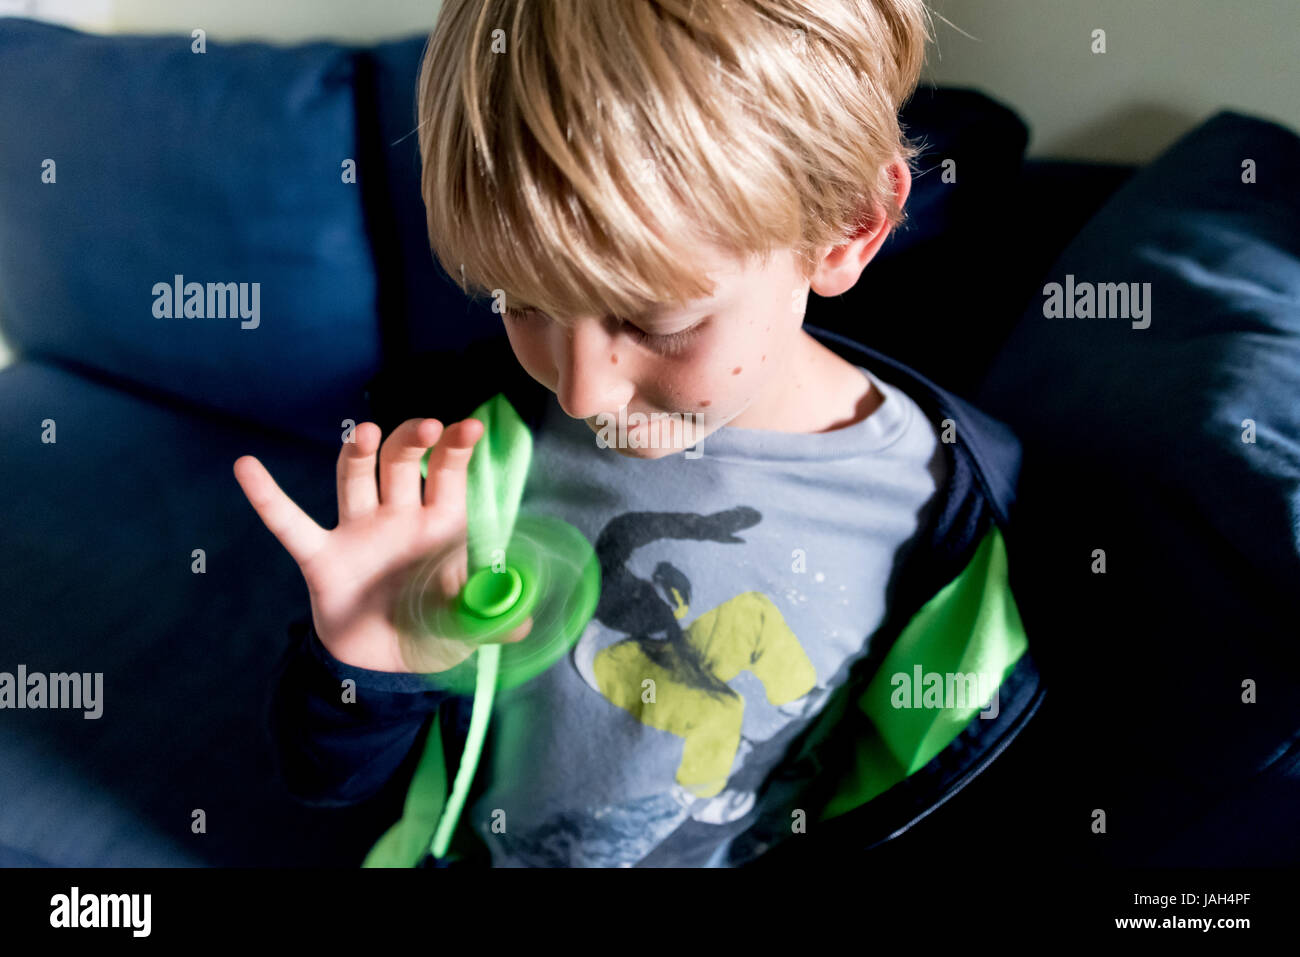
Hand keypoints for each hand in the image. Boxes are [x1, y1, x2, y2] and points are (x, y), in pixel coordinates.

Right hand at [233, 418, 531, 673]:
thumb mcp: (469, 627)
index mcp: (440, 525)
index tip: (470, 428)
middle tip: (427, 427)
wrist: (385, 670)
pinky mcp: (322, 558)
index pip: (449, 474)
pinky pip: (290, 524)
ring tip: (366, 432)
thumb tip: (523, 624)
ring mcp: (358, 532)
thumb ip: (492, 621)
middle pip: (401, 462)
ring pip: (355, 477)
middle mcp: (398, 517)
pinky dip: (267, 497)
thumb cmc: (431, 631)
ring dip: (358, 452)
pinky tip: (246, 467)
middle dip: (412, 440)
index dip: (459, 448)